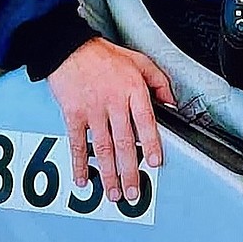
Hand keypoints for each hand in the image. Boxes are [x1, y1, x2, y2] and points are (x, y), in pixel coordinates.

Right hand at [47, 37, 175, 203]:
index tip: (156, 163)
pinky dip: (80, 163)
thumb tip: (173, 104)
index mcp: (133, 89)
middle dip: (130, 171)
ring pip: (103, 148)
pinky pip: (78, 143)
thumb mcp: (140, 61)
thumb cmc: (106, 56)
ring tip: (113, 193)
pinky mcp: (73, 114)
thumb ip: (159, 82)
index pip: (146, 121)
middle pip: (124, 142)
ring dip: (109, 174)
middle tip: (133, 192)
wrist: (70, 48)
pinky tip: (84, 179)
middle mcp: (114, 102)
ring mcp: (92, 110)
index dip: (152, 143)